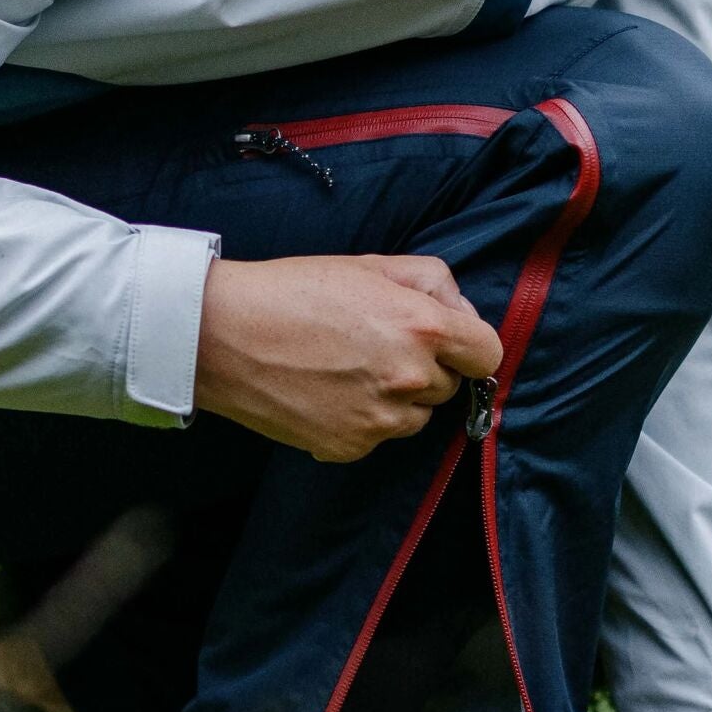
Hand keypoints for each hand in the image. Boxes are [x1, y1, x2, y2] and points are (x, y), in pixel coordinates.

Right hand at [194, 253, 503, 463]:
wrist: (222, 334)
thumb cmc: (293, 290)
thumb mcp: (370, 264)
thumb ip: (433, 283)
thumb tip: (463, 313)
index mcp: (423, 327)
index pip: (488, 354)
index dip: (469, 345)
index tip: (449, 342)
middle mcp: (409, 378)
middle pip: (447, 386)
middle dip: (424, 367)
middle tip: (375, 344)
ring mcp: (379, 420)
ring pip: (414, 417)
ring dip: (396, 399)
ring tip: (347, 368)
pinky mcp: (349, 447)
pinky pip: (376, 437)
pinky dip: (360, 420)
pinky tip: (325, 391)